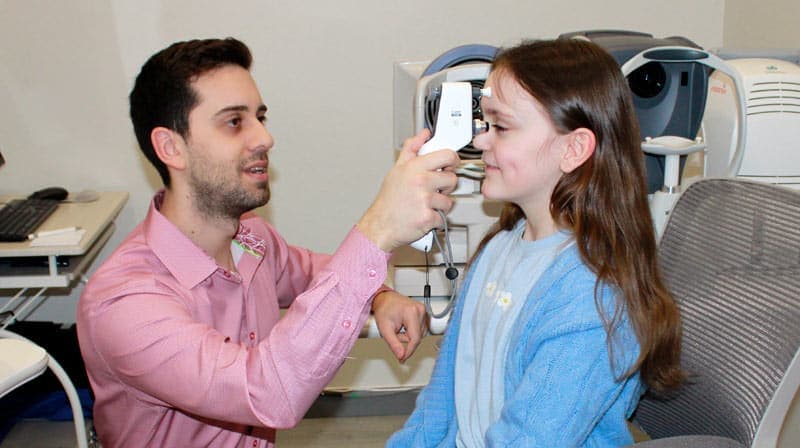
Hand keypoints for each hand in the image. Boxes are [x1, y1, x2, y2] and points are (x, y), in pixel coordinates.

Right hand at [357, 129, 459, 251]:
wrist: (380, 225)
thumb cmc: (388, 200)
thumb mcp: (397, 169)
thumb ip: (412, 149)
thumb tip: (424, 134)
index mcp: (414, 167)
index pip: (447, 155)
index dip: (453, 160)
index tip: (450, 165)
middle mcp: (420, 181)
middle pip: (452, 179)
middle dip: (445, 186)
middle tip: (433, 190)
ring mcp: (424, 200)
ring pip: (448, 201)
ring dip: (439, 206)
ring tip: (424, 205)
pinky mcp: (427, 217)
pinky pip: (442, 217)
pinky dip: (434, 220)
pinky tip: (422, 216)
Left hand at [371, 290, 427, 361]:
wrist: (385, 298)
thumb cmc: (384, 310)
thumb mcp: (385, 329)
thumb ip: (394, 344)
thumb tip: (401, 355)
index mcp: (411, 312)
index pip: (415, 338)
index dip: (409, 351)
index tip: (403, 358)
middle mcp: (420, 310)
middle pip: (417, 337)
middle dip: (405, 340)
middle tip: (395, 333)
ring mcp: (423, 310)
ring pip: (420, 334)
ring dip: (409, 336)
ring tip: (399, 328)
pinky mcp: (424, 312)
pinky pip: (421, 329)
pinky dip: (412, 332)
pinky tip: (404, 326)